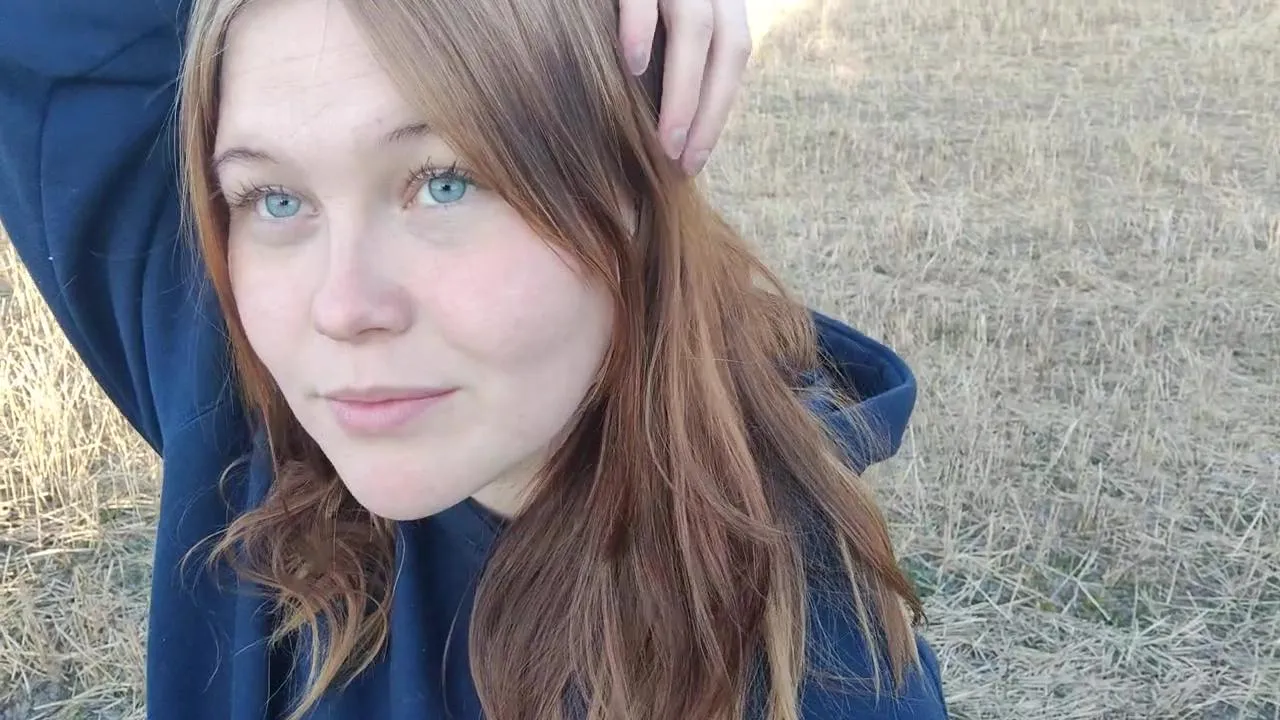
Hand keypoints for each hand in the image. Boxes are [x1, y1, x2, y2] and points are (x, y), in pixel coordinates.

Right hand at [618, 0, 752, 174]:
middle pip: (726, 49)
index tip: (692, 162)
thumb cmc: (639, 2)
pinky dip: (641, 30)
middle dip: (707, 111)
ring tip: (665, 138)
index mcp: (720, 2)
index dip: (718, 112)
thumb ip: (677, 56)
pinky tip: (633, 66)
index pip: (733, 59)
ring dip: (682, 90)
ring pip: (695, 28)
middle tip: (680, 160)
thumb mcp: (668, 21)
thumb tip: (672, 126)